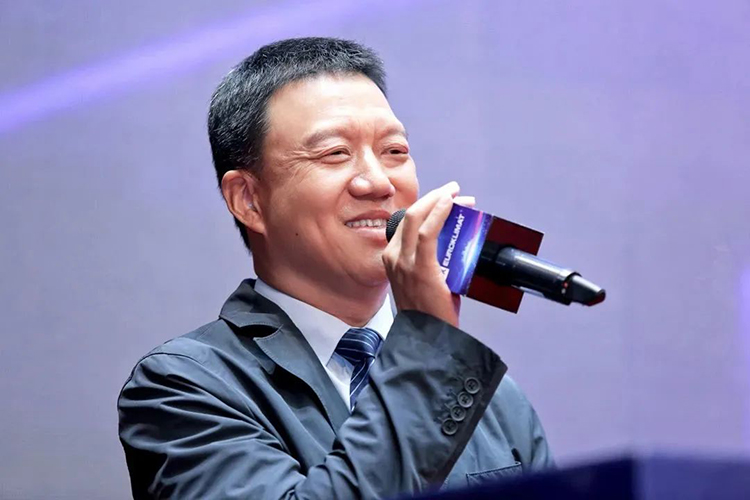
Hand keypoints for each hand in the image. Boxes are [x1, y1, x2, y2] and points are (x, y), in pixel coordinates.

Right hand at [382, 181, 474, 327]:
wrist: (428, 338)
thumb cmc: (429, 312)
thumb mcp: (421, 280)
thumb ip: (429, 261)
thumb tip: (454, 244)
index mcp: (392, 258)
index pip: (406, 222)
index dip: (427, 206)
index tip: (447, 200)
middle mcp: (393, 258)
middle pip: (410, 214)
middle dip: (434, 198)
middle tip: (454, 192)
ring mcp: (404, 263)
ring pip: (417, 218)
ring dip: (439, 200)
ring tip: (457, 194)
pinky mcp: (419, 269)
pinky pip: (427, 232)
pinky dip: (439, 213)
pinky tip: (450, 204)